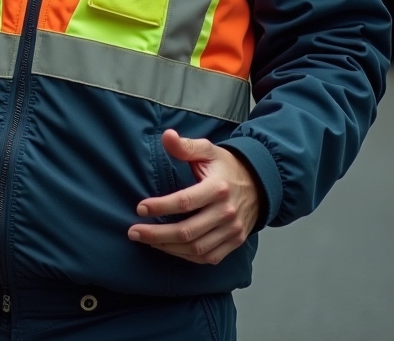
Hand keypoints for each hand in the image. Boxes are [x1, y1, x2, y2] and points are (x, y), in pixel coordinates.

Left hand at [127, 129, 260, 264]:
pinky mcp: (235, 242)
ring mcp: (232, 230)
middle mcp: (227, 212)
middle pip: (187, 231)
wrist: (259, 184)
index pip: (185, 202)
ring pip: (196, 248)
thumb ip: (186, 146)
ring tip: (146, 240)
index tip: (140, 208)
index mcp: (218, 188)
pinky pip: (208, 257)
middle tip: (133, 232)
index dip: (160, 207)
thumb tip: (167, 136)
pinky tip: (169, 249)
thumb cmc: (226, 167)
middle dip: (156, 234)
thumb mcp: (208, 151)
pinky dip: (186, 256)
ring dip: (168, 247)